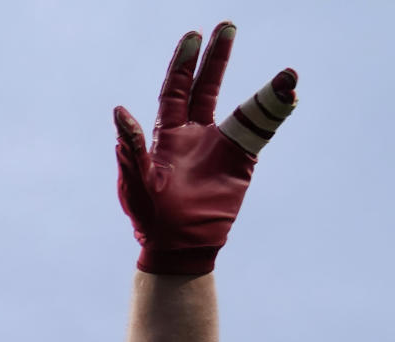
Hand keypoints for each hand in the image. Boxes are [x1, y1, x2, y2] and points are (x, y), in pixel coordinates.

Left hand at [116, 21, 297, 274]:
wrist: (177, 247)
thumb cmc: (149, 217)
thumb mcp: (136, 182)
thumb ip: (131, 147)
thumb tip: (119, 110)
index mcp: (166, 135)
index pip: (176, 89)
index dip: (184, 62)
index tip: (195, 35)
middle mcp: (194, 134)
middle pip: (206, 87)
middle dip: (216, 57)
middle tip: (226, 25)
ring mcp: (219, 147)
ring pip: (241, 106)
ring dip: (261, 88)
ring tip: (285, 73)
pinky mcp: (240, 162)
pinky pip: (261, 133)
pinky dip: (275, 113)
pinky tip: (289, 95)